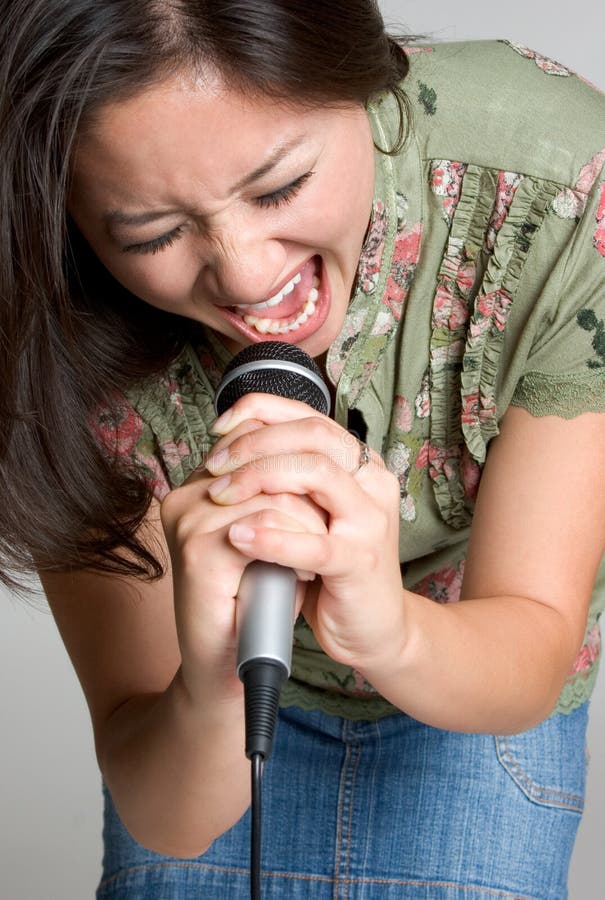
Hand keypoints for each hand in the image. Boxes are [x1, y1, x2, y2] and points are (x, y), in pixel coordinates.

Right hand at [160, 455, 327, 703]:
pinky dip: (297, 546)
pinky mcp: (199, 552)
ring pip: (274, 493)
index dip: (298, 463)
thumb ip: (276, 493)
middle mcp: (185, 497)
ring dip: (309, 526)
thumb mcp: (272, 533)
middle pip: (268, 459)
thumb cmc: (262, 600)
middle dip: (309, 497)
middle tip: (323, 533)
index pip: (253, 435)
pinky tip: (304, 572)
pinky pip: (266, 523)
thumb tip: (313, 455)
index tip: (321, 503)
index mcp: (197, 486)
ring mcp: (188, 521)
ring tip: (312, 558)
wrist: (239, 668)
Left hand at [206, 394, 405, 678]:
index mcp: (359, 465)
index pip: (310, 416)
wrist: (371, 629)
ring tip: (219, 496)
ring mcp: (370, 522)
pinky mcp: (361, 562)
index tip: (220, 426)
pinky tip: (238, 537)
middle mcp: (371, 483)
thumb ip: (286, 480)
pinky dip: (271, 536)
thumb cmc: (331, 568)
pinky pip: (314, 542)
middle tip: (214, 466)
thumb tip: (227, 445)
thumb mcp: (311, 514)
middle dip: (254, 443)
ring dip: (258, 478)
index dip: (262, 411)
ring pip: (316, 473)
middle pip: (312, 435)